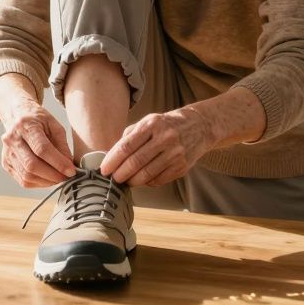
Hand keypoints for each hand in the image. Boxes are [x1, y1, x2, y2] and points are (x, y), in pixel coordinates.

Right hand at [0, 100, 76, 188]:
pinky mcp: (6, 164)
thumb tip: (68, 165)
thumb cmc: (38, 120)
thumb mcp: (54, 125)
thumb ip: (62, 145)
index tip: (71, 170)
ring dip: (46, 181)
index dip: (58, 162)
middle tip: (66, 177)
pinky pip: (23, 180)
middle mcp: (12, 139)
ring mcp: (7, 153)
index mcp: (25, 125)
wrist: (17, 115)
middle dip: (52, 175)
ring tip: (58, 178)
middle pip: (32, 165)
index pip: (42, 149)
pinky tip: (47, 178)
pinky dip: (38, 183)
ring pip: (27, 176)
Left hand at [99, 106, 214, 186]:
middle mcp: (165, 138)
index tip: (104, 169)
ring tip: (125, 181)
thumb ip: (130, 135)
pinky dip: (147, 183)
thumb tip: (112, 155)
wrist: (199, 126)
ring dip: (132, 181)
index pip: (127, 145)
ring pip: (147, 174)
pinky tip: (142, 180)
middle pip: (136, 162)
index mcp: (152, 124)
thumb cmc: (167, 124)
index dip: (113, 160)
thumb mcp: (148, 121)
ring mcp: (175, 153)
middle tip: (113, 179)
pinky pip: (159, 180)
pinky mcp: (182, 167)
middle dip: (120, 173)